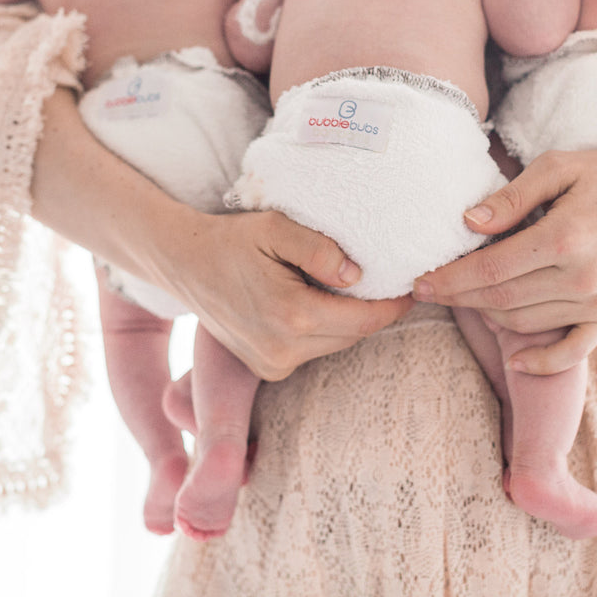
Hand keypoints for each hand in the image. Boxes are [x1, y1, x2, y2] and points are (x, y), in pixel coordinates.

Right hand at [160, 209, 413, 381]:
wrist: (182, 262)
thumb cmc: (232, 238)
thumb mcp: (276, 227)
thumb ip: (320, 249)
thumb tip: (359, 275)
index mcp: (291, 316)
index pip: (365, 319)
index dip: (395, 305)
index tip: (414, 286)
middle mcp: (284, 350)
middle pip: (354, 334)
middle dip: (376, 311)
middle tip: (394, 282)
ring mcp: (273, 365)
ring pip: (335, 344)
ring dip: (350, 320)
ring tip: (356, 288)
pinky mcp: (267, 369)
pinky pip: (313, 350)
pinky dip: (324, 329)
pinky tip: (318, 301)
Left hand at [413, 140, 596, 374]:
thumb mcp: (555, 167)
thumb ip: (510, 196)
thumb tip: (469, 222)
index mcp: (564, 238)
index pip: (491, 269)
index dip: (451, 278)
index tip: (420, 282)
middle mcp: (583, 277)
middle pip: (501, 300)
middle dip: (457, 298)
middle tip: (427, 292)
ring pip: (525, 323)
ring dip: (488, 315)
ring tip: (464, 299)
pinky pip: (572, 351)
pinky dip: (541, 362)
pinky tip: (514, 361)